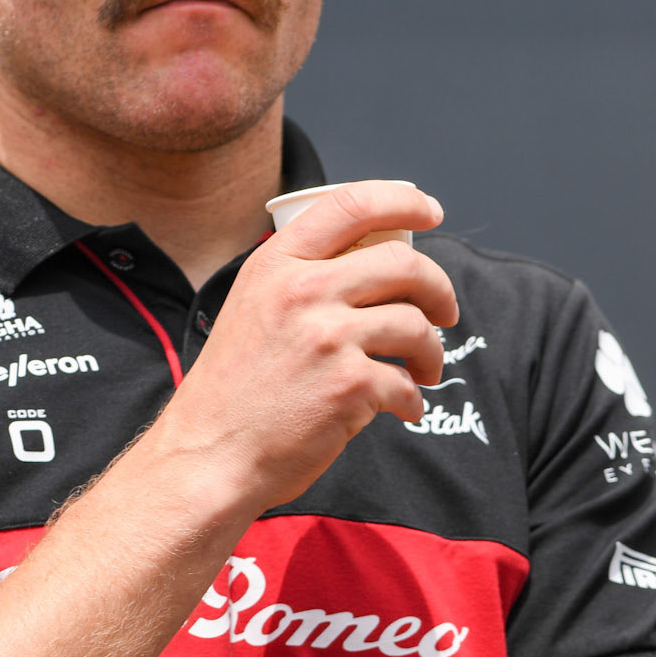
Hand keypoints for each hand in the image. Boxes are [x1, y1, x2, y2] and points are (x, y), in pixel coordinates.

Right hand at [157, 180, 458, 511]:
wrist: (210, 455)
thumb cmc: (232, 391)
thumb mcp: (251, 308)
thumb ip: (299, 280)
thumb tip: (370, 266)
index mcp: (276, 264)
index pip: (351, 204)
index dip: (402, 201)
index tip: (429, 212)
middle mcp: (303, 291)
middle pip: (402, 263)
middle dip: (438, 287)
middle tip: (445, 310)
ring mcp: (328, 337)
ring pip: (416, 324)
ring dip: (432, 351)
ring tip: (424, 370)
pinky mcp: (349, 385)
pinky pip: (405, 383)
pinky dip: (411, 399)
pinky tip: (401, 409)